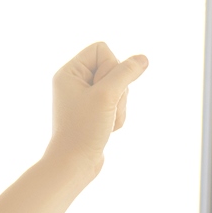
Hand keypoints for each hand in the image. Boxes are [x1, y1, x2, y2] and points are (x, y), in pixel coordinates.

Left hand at [45, 42, 148, 174]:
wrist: (74, 164)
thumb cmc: (84, 129)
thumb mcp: (107, 95)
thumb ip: (126, 73)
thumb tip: (142, 59)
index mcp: (69, 72)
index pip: (100, 48)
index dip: (110, 65)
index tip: (102, 88)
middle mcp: (74, 82)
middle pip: (114, 68)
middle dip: (117, 90)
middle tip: (103, 108)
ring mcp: (85, 97)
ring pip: (119, 87)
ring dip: (119, 105)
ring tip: (105, 121)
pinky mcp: (94, 111)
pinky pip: (117, 103)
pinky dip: (117, 116)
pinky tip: (107, 129)